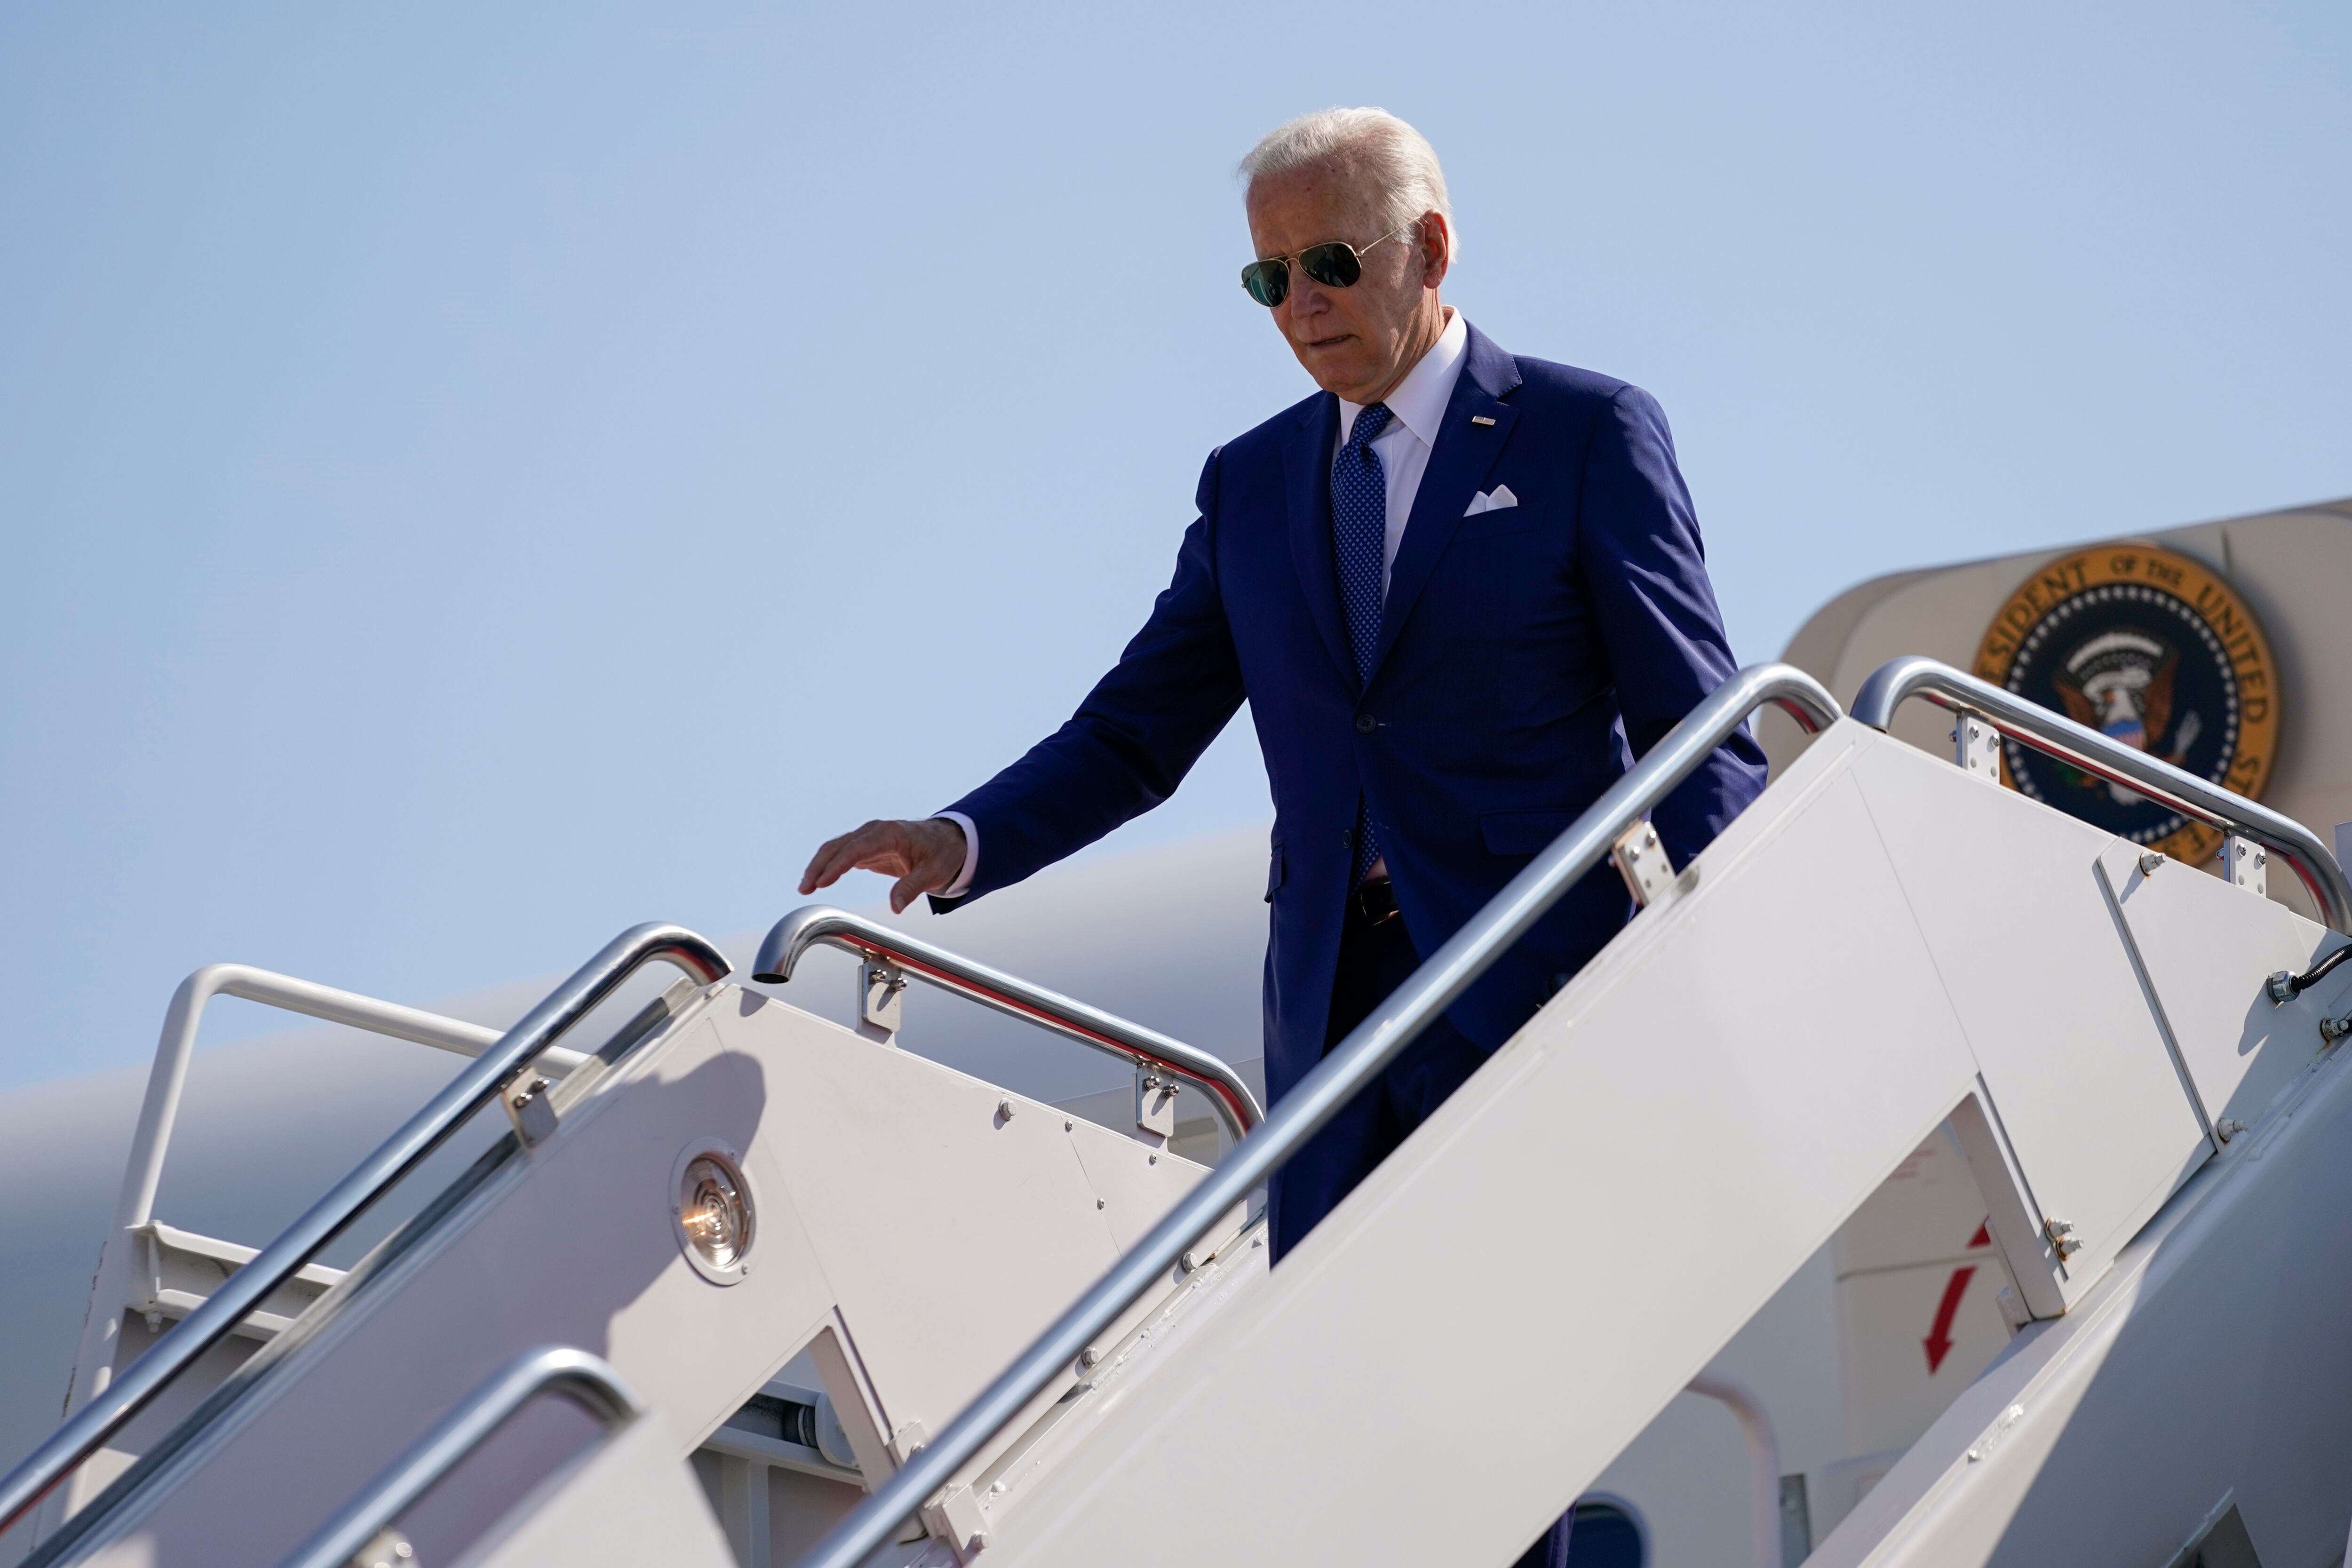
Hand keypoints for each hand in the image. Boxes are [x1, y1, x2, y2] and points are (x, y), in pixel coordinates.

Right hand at [799, 818, 968, 913]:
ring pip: (836, 849)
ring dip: (819, 866)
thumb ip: (912, 888)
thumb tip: (896, 907)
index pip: (857, 848)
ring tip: (805, 887)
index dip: (838, 865)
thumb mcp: (934, 873)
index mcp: (890, 833)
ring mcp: (869, 837)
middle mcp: (875, 831)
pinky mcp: (867, 847)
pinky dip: (828, 867)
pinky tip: (818, 881)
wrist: (949, 840)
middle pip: (838, 846)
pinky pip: (842, 854)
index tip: (823, 881)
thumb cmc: (942, 853)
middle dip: (819, 866)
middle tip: (805, 888)